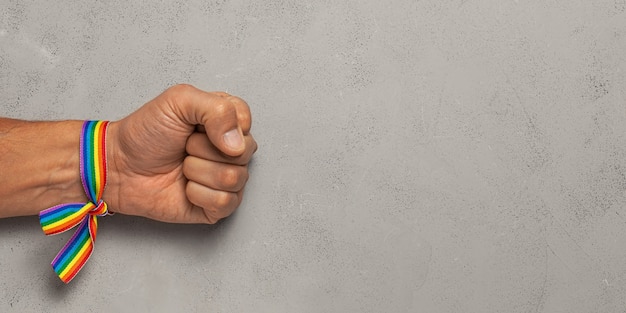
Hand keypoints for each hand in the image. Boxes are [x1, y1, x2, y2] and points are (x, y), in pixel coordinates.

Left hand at [104, 84, 256, 223]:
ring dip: (199, 172)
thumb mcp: (179, 101)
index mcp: (225, 121)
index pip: (246, 120)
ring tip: (182, 166)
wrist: (119, 166)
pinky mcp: (217, 206)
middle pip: (244, 152)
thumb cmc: (145, 133)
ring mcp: (226, 179)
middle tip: (184, 146)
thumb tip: (237, 144)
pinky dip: (199, 195)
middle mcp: (230, 150)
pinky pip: (226, 202)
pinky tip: (185, 188)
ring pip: (235, 178)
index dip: (223, 125)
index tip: (196, 125)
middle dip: (205, 149)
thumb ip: (218, 109)